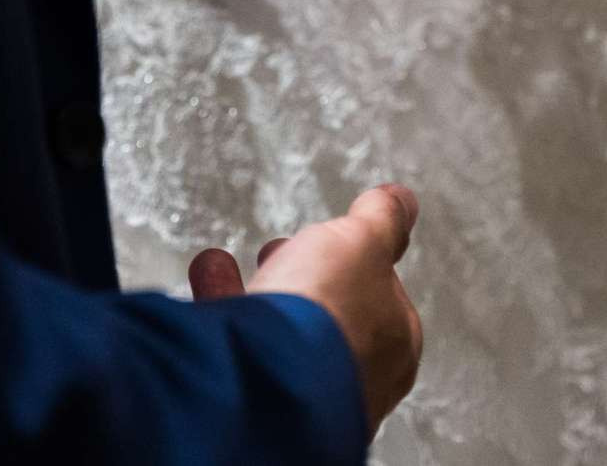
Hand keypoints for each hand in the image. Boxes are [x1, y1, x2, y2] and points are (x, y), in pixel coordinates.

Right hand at [188, 185, 422, 440]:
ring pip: (276, 337)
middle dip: (301, 280)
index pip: (381, 294)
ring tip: (219, 264)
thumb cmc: (327, 314)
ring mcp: (306, 396)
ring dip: (250, 294)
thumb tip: (402, 200)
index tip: (329, 237)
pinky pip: (237, 353)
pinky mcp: (257, 406)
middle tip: (278, 252)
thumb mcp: (362, 241)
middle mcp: (354, 378)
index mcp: (394, 343)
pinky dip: (220, 316)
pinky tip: (204, 281)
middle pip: (326, 318)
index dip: (354, 259)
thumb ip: (380, 220)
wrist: (267, 383)